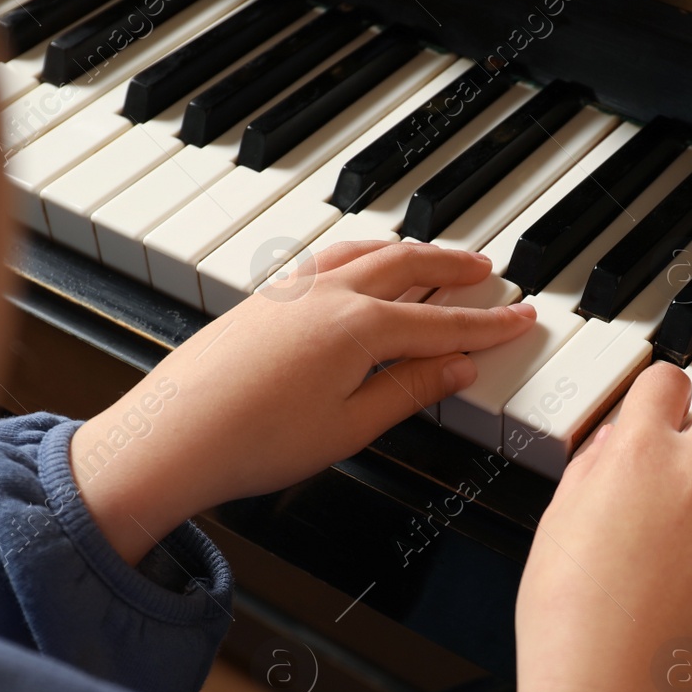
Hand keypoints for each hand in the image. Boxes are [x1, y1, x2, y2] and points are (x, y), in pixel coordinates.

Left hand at [69, 241, 535, 563]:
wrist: (171, 437)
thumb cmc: (252, 441)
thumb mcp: (350, 427)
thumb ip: (408, 390)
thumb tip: (456, 368)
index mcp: (360, 328)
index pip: (444, 323)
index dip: (489, 325)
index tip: (521, 318)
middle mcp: (328, 295)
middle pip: (409, 268)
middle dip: (455, 268)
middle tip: (489, 270)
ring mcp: (291, 290)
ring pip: (367, 252)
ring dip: (409, 250)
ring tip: (434, 255)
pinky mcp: (263, 297)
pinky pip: (328, 257)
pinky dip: (362, 252)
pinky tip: (361, 262)